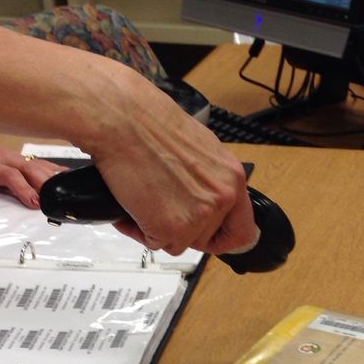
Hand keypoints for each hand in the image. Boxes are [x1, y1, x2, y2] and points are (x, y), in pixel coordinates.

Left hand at [0, 124, 62, 215]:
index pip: (7, 173)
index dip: (21, 186)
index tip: (34, 202)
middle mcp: (0, 156)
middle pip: (28, 168)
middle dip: (45, 183)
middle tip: (60, 200)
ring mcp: (10, 156)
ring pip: (36, 164)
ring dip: (53, 177)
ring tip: (70, 191)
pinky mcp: (16, 158)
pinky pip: (38, 163)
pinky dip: (54, 171)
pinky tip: (69, 179)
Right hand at [87, 75, 257, 256]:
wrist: (122, 120)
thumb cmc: (150, 123)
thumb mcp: (200, 150)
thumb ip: (211, 181)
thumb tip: (208, 200)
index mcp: (232, 178)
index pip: (241, 231)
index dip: (222, 238)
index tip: (209, 238)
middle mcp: (221, 199)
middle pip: (204, 238)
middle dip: (181, 229)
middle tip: (160, 207)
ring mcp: (198, 216)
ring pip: (178, 243)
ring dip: (158, 229)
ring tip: (143, 200)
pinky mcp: (171, 228)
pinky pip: (154, 243)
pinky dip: (138, 229)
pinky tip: (131, 206)